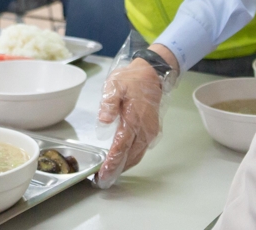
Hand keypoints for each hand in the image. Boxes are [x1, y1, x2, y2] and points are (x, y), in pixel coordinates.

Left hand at [94, 58, 164, 188]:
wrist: (151, 75)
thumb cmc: (131, 79)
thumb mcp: (115, 85)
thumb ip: (109, 103)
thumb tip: (104, 120)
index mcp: (133, 119)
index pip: (121, 146)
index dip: (112, 162)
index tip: (103, 173)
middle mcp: (144, 129)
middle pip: (130, 156)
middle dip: (116, 169)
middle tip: (103, 180)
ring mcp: (150, 132)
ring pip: (137, 156)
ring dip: (124, 166)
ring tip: (110, 174)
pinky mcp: (152, 132)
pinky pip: (141, 150)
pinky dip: (131, 159)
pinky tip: (121, 162)